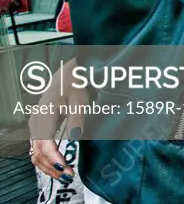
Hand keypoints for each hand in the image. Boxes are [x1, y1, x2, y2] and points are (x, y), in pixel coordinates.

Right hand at [29, 60, 84, 183]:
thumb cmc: (74, 85)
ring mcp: (35, 127)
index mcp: (44, 115)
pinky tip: (58, 166)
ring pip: (35, 154)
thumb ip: (77, 118)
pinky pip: (38, 149)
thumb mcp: (80, 99)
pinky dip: (46, 160)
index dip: (55, 158)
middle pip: (38, 152)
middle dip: (52, 167)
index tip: (67, 168)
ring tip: (65, 175)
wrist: (67, 75)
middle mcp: (35, 123)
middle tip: (70, 176)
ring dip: (48, 166)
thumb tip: (75, 136)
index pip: (45, 144)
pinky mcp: (38, 129)